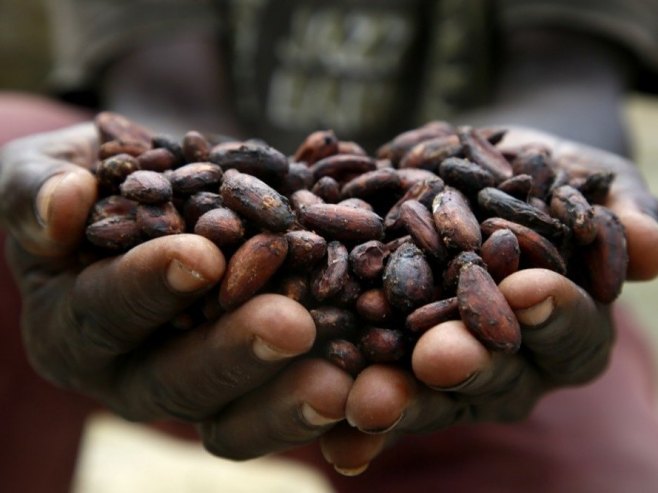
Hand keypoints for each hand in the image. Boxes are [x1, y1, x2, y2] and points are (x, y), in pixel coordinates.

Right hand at [0, 124, 352, 458]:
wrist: (150, 202)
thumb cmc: (89, 185)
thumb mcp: (47, 173)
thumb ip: (38, 190)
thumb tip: (59, 207)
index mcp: (73, 326)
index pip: (106, 313)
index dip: (148, 288)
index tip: (201, 256)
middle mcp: (128, 374)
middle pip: (175, 383)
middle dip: (233, 353)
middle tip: (291, 324)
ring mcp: (190, 392)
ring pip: (231, 419)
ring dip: (286, 401)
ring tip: (341, 383)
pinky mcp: (245, 395)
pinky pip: (278, 414)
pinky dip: (322, 411)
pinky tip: (365, 390)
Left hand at [318, 128, 657, 473]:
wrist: (472, 163)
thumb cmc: (542, 172)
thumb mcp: (584, 179)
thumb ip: (619, 213)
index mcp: (564, 326)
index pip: (568, 328)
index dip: (552, 312)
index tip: (528, 289)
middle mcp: (508, 359)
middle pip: (493, 374)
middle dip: (467, 364)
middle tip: (439, 356)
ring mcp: (445, 359)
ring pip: (426, 392)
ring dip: (399, 398)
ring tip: (367, 400)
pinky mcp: (388, 348)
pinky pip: (370, 383)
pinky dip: (348, 403)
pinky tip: (326, 421)